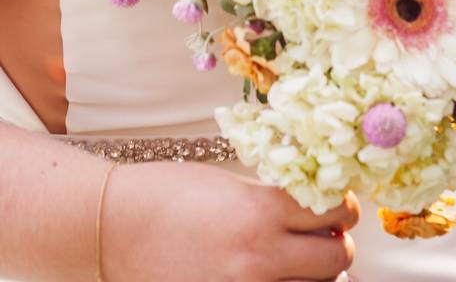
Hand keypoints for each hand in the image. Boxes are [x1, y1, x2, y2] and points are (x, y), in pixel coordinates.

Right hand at [102, 162, 358, 280]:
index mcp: (263, 211)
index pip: (336, 212)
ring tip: (298, 258)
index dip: (342, 207)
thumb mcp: (234, 185)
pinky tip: (276, 273)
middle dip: (337, 244)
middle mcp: (260, 256)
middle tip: (324, 235)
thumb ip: (279, 201)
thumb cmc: (167, 195)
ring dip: (317, 273)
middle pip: (338, 258)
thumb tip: (321, 212)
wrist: (109, 227)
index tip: (336, 205)